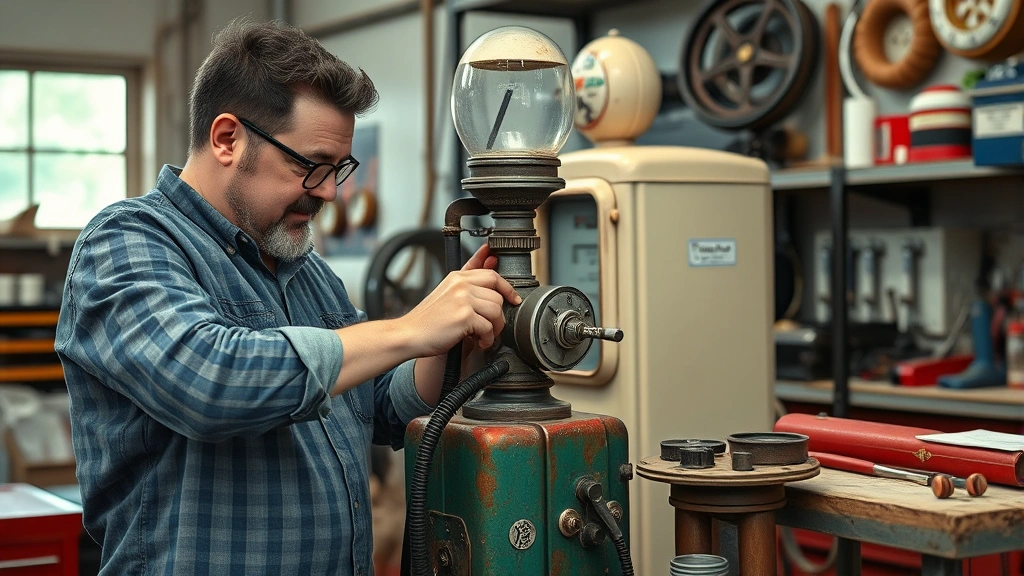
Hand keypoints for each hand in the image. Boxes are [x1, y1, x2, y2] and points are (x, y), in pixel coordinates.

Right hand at [402, 243, 519, 358]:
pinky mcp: (464, 317)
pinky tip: (479, 342)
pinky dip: (486, 339)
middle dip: (501, 312)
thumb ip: (468, 282)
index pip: (491, 274)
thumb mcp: (447, 293)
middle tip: (495, 324)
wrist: (409, 335)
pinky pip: (488, 327)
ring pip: (496, 310)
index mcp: (457, 277)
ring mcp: (462, 299)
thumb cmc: (427, 319)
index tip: (513, 297)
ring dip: (494, 328)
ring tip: (484, 336)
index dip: (506, 287)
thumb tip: (489, 263)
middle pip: (498, 293)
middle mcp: (461, 285)